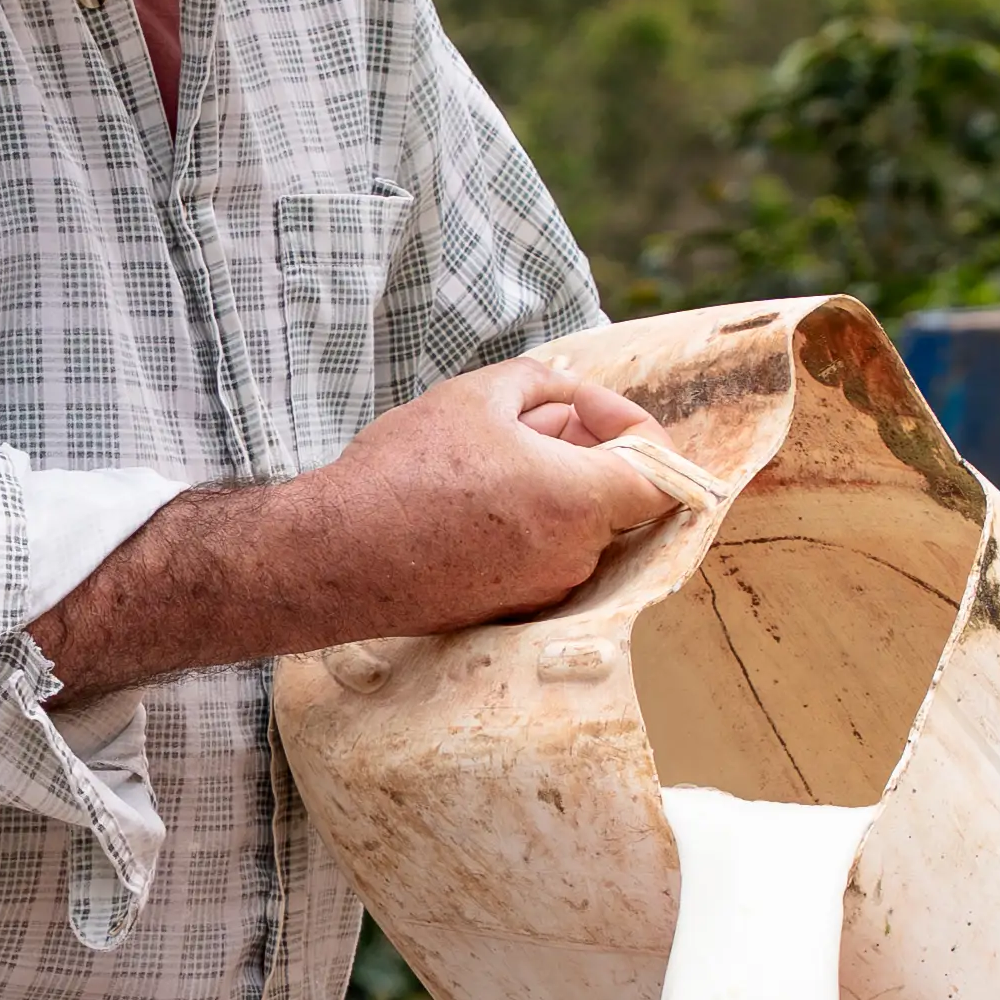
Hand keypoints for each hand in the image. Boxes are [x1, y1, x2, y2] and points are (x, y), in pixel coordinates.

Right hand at [36, 358, 682, 705]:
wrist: (334, 557)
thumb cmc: (404, 472)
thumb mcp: (478, 395)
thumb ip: (549, 386)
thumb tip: (577, 402)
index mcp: (581, 500)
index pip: (665, 481)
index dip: (644, 441)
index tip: (604, 420)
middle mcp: (575, 558)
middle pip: (618, 504)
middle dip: (589, 457)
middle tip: (537, 423)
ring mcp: (544, 594)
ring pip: (577, 532)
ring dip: (554, 492)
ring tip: (489, 458)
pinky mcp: (511, 613)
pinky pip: (541, 561)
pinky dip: (525, 529)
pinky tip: (470, 503)